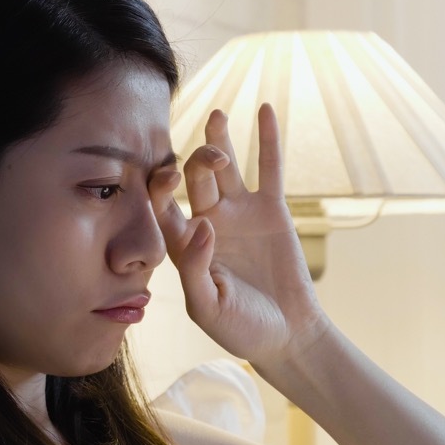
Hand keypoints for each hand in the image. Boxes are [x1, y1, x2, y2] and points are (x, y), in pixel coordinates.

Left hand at [151, 104, 326, 362]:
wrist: (287, 336)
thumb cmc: (241, 329)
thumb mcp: (208, 308)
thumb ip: (195, 268)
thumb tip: (201, 224)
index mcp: (183, 245)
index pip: (161, 206)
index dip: (158, 186)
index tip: (168, 179)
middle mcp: (207, 221)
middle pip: (192, 179)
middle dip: (195, 163)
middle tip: (210, 160)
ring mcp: (239, 213)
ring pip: (224, 168)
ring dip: (217, 141)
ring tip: (216, 117)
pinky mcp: (271, 210)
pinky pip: (268, 168)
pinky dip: (267, 140)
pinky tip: (265, 109)